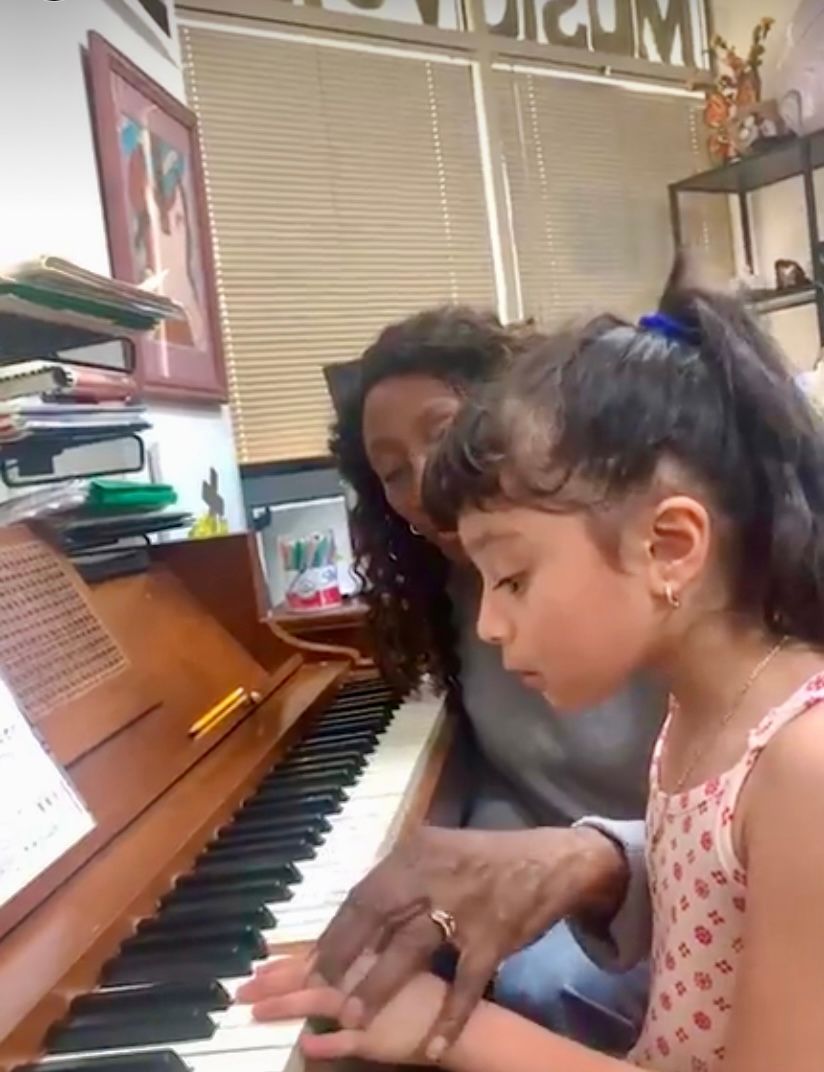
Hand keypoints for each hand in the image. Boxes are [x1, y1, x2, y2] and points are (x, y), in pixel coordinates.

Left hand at [237, 955, 451, 1064]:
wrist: (460, 1021)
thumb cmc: (422, 995)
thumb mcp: (388, 973)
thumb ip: (356, 970)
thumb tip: (325, 965)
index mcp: (363, 957)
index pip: (316, 956)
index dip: (286, 961)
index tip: (260, 964)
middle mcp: (360, 975)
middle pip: (308, 974)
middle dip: (273, 979)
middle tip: (242, 986)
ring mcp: (366, 1005)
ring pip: (316, 1000)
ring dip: (283, 1006)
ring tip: (253, 1009)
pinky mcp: (375, 1035)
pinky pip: (343, 1042)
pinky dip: (323, 1045)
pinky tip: (303, 1045)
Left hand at [309, 824, 626, 1054]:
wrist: (550, 860)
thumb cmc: (485, 860)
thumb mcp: (438, 853)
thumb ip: (401, 880)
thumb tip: (356, 916)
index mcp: (417, 851)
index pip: (364, 894)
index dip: (335, 931)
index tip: (308, 963)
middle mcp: (435, 874)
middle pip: (377, 915)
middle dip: (342, 956)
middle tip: (316, 993)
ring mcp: (465, 906)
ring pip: (411, 948)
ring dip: (379, 985)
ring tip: (352, 1020)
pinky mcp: (494, 937)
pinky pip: (466, 984)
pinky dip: (449, 1018)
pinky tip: (432, 1047)